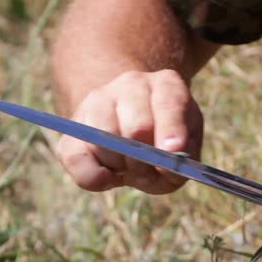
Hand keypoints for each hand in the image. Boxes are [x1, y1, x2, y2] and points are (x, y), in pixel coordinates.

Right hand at [55, 70, 202, 193]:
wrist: (133, 130)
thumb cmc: (166, 141)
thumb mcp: (186, 147)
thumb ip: (183, 159)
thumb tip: (166, 167)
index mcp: (166, 84)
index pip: (169, 102)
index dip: (172, 129)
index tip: (174, 152)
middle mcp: (132, 84)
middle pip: (137, 125)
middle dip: (147, 159)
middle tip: (151, 171)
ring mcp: (99, 100)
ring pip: (106, 140)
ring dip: (123, 166)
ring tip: (132, 168)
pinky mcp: (75, 127)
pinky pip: (77, 159)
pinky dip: (95, 177)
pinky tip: (109, 177)